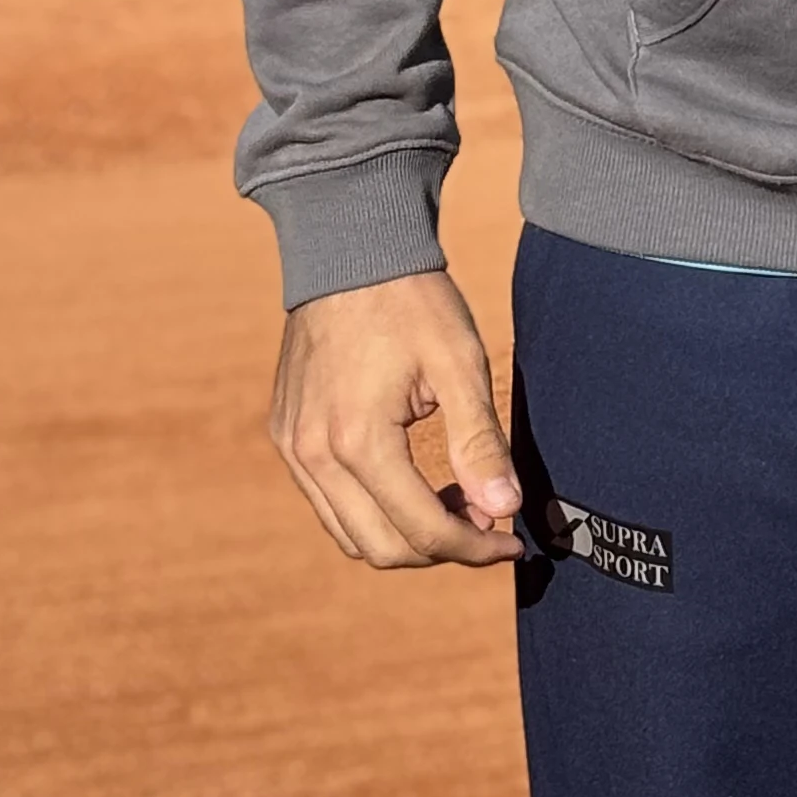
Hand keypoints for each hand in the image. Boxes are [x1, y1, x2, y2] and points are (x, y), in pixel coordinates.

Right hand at [268, 267, 525, 568]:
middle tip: (486, 522)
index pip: (422, 530)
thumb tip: (505, 509)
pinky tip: (411, 483)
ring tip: (454, 504)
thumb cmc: (411, 299)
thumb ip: (479, 442)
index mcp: (358, 440)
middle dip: (440, 550)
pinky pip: (326, 502)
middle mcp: (313, 454)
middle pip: (380, 548)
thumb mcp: (459, 364)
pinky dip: (369, 511)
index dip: (473, 547)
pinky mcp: (286, 435)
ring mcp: (293, 448)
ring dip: (403, 537)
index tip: (510, 541)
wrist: (349, 246)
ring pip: (348, 535)